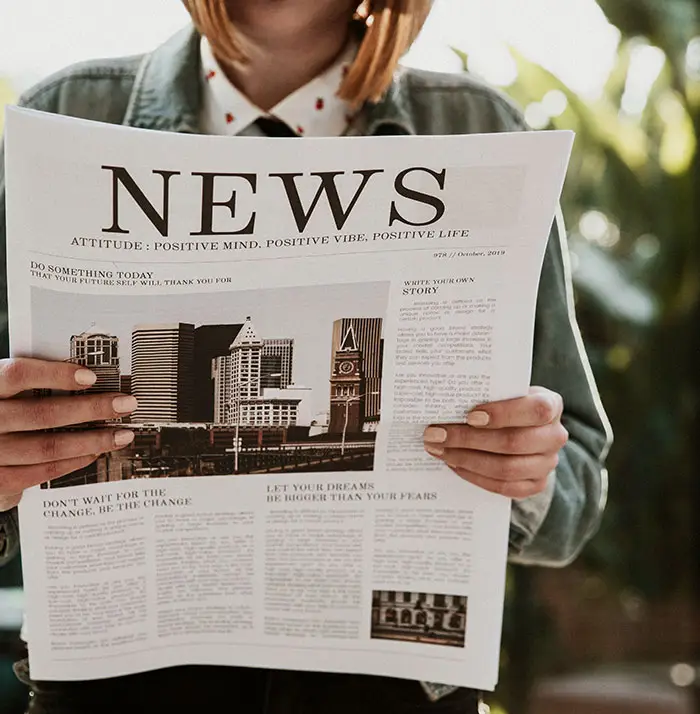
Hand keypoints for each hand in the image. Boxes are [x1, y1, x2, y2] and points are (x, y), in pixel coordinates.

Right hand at [0, 358, 137, 511]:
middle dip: (92, 409)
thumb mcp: (4, 394)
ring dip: (91, 440)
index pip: (16, 374)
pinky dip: (71, 463)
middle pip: (42, 413)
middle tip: (126, 404)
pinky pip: (39, 473)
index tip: (91, 376)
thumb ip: (27, 386)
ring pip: (47, 446)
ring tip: (120, 435)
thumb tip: (85, 378)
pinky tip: (92, 453)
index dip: (55, 374)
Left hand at [423, 386, 567, 498]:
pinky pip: (503, 487)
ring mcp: (547, 464)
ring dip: (466, 459)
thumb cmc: (508, 404)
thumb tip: (446, 400)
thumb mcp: (505, 392)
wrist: (523, 428)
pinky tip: (453, 464)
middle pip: (513, 443)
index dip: (503, 414)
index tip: (469, 415)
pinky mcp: (535, 485)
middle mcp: (555, 436)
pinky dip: (474, 476)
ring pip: (506, 468)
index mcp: (551, 405)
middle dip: (468, 439)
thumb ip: (486, 394)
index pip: (535, 410)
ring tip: (439, 449)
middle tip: (435, 434)